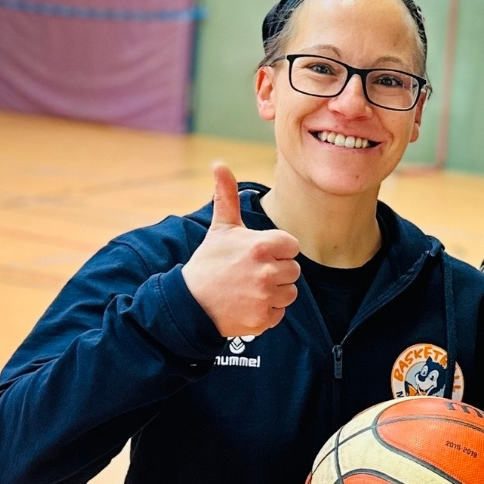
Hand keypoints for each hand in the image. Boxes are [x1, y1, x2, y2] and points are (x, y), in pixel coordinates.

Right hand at [180, 163, 301, 337]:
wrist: (190, 303)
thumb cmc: (209, 262)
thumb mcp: (220, 228)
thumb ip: (227, 196)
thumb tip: (218, 163)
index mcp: (261, 245)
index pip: (292, 246)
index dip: (277, 250)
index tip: (257, 255)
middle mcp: (266, 271)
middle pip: (293, 271)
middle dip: (276, 272)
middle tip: (250, 274)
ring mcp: (265, 297)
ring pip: (289, 293)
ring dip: (273, 293)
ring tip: (248, 289)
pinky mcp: (262, 319)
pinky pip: (280, 314)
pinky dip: (266, 312)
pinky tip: (247, 305)